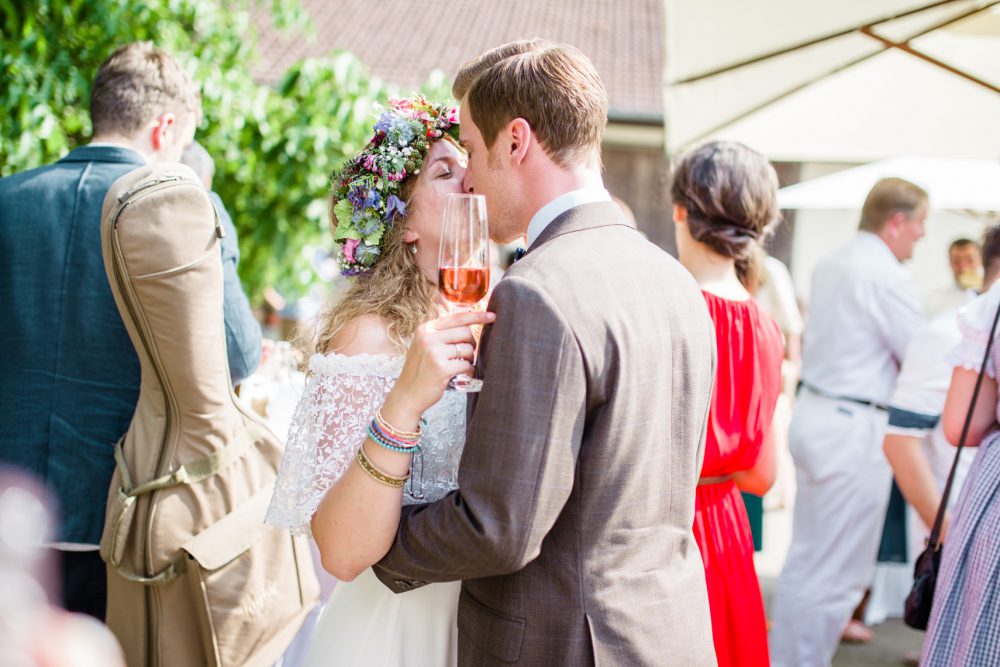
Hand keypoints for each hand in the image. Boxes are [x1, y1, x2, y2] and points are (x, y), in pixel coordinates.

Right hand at [382, 310, 495, 424]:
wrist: (407, 395)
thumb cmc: (420, 371)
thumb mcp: (424, 346)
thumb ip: (441, 334)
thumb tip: (468, 326)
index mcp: (425, 329)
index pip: (456, 318)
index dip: (476, 316)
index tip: (492, 316)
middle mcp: (428, 338)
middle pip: (465, 332)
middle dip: (471, 343)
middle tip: (466, 355)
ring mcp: (434, 353)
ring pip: (468, 349)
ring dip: (469, 359)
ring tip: (459, 366)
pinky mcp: (441, 368)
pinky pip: (467, 365)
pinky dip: (468, 371)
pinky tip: (461, 376)